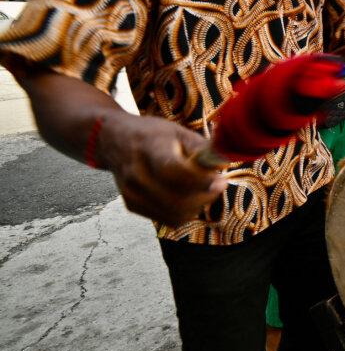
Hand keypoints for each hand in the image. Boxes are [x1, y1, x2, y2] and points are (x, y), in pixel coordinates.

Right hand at [97, 113, 226, 226]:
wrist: (115, 140)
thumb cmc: (153, 135)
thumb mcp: (178, 131)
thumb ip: (201, 148)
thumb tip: (223, 164)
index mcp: (149, 149)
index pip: (173, 171)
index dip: (201, 180)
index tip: (220, 180)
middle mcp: (136, 173)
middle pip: (176, 199)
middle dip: (205, 196)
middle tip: (219, 185)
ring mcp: (131, 192)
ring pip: (174, 214)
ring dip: (198, 206)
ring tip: (205, 190)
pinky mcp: (132, 205)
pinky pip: (167, 219)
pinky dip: (184, 212)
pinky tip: (189, 196)